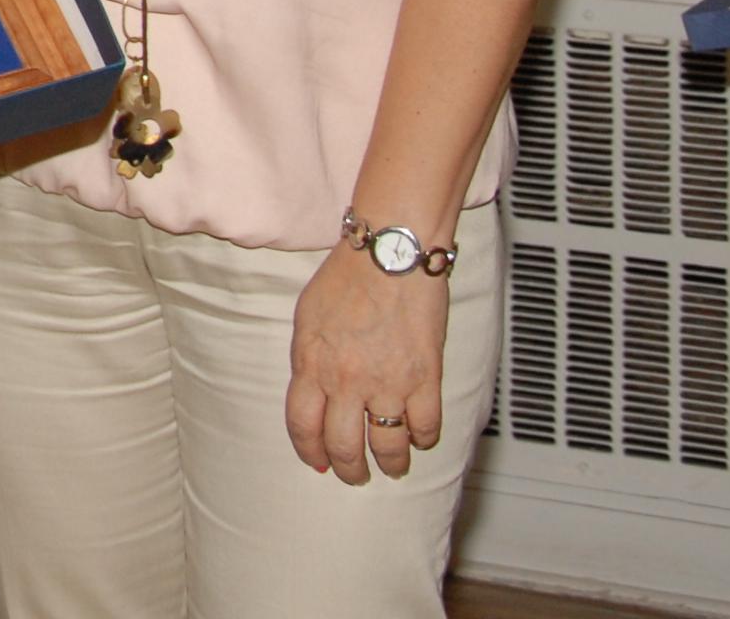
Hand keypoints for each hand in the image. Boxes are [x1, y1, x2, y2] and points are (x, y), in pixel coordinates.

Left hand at [286, 244, 448, 483]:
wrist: (391, 253)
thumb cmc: (347, 278)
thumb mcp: (307, 318)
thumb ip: (308, 360)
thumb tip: (312, 395)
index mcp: (312, 364)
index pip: (303, 427)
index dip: (310, 453)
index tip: (319, 464)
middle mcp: (347, 381)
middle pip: (344, 447)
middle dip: (350, 470)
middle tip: (356, 476)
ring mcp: (388, 383)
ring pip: (388, 446)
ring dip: (391, 464)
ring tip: (393, 468)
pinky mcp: (425, 378)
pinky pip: (426, 427)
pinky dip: (424, 439)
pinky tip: (421, 439)